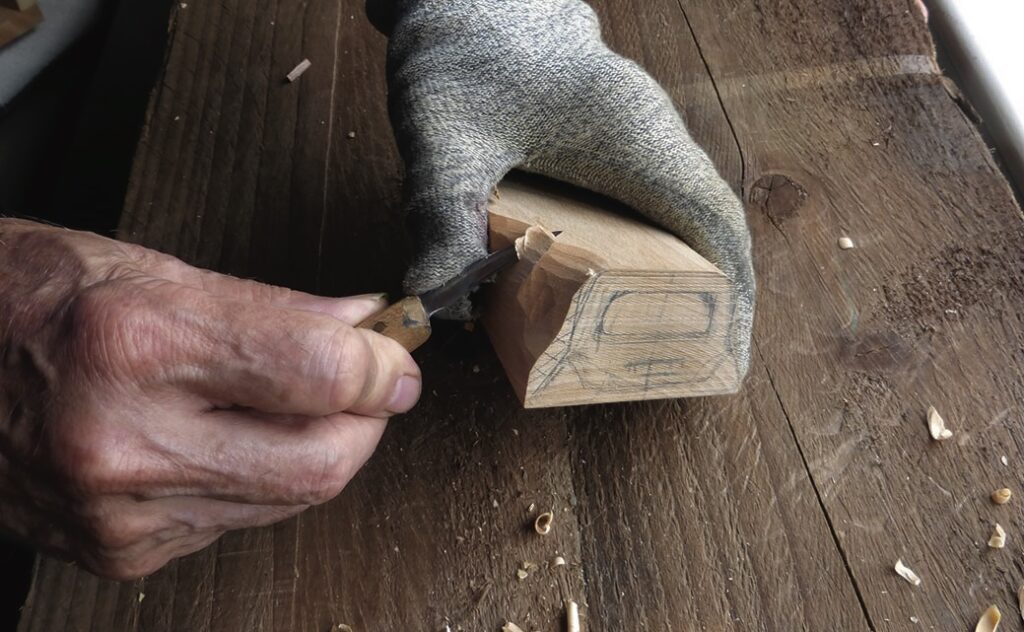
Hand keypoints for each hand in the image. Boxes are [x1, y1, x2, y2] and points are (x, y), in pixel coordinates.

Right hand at [0, 220, 420, 578]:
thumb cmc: (28, 299)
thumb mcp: (156, 272)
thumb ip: (277, 310)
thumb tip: (365, 329)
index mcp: (139, 344)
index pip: (320, 374)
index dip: (382, 366)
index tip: (395, 355)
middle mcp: (124, 441)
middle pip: (321, 464)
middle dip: (366, 423)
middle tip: (369, 385)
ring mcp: (118, 513)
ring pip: (287, 501)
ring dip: (314, 450)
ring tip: (285, 402)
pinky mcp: (119, 555)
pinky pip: (235, 523)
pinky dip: (255, 482)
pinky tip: (220, 440)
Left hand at [374, 0, 754, 376]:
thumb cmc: (464, 47)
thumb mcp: (445, 137)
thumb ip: (443, 217)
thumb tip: (438, 303)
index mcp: (635, 138)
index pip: (714, 224)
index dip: (733, 296)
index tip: (730, 356)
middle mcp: (651, 136)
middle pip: (708, 229)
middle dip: (711, 301)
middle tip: (690, 366)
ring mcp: (636, 135)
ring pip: (683, 215)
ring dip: (683, 277)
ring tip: (659, 341)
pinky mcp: (611, 140)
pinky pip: (651, 203)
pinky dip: (648, 252)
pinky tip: (609, 286)